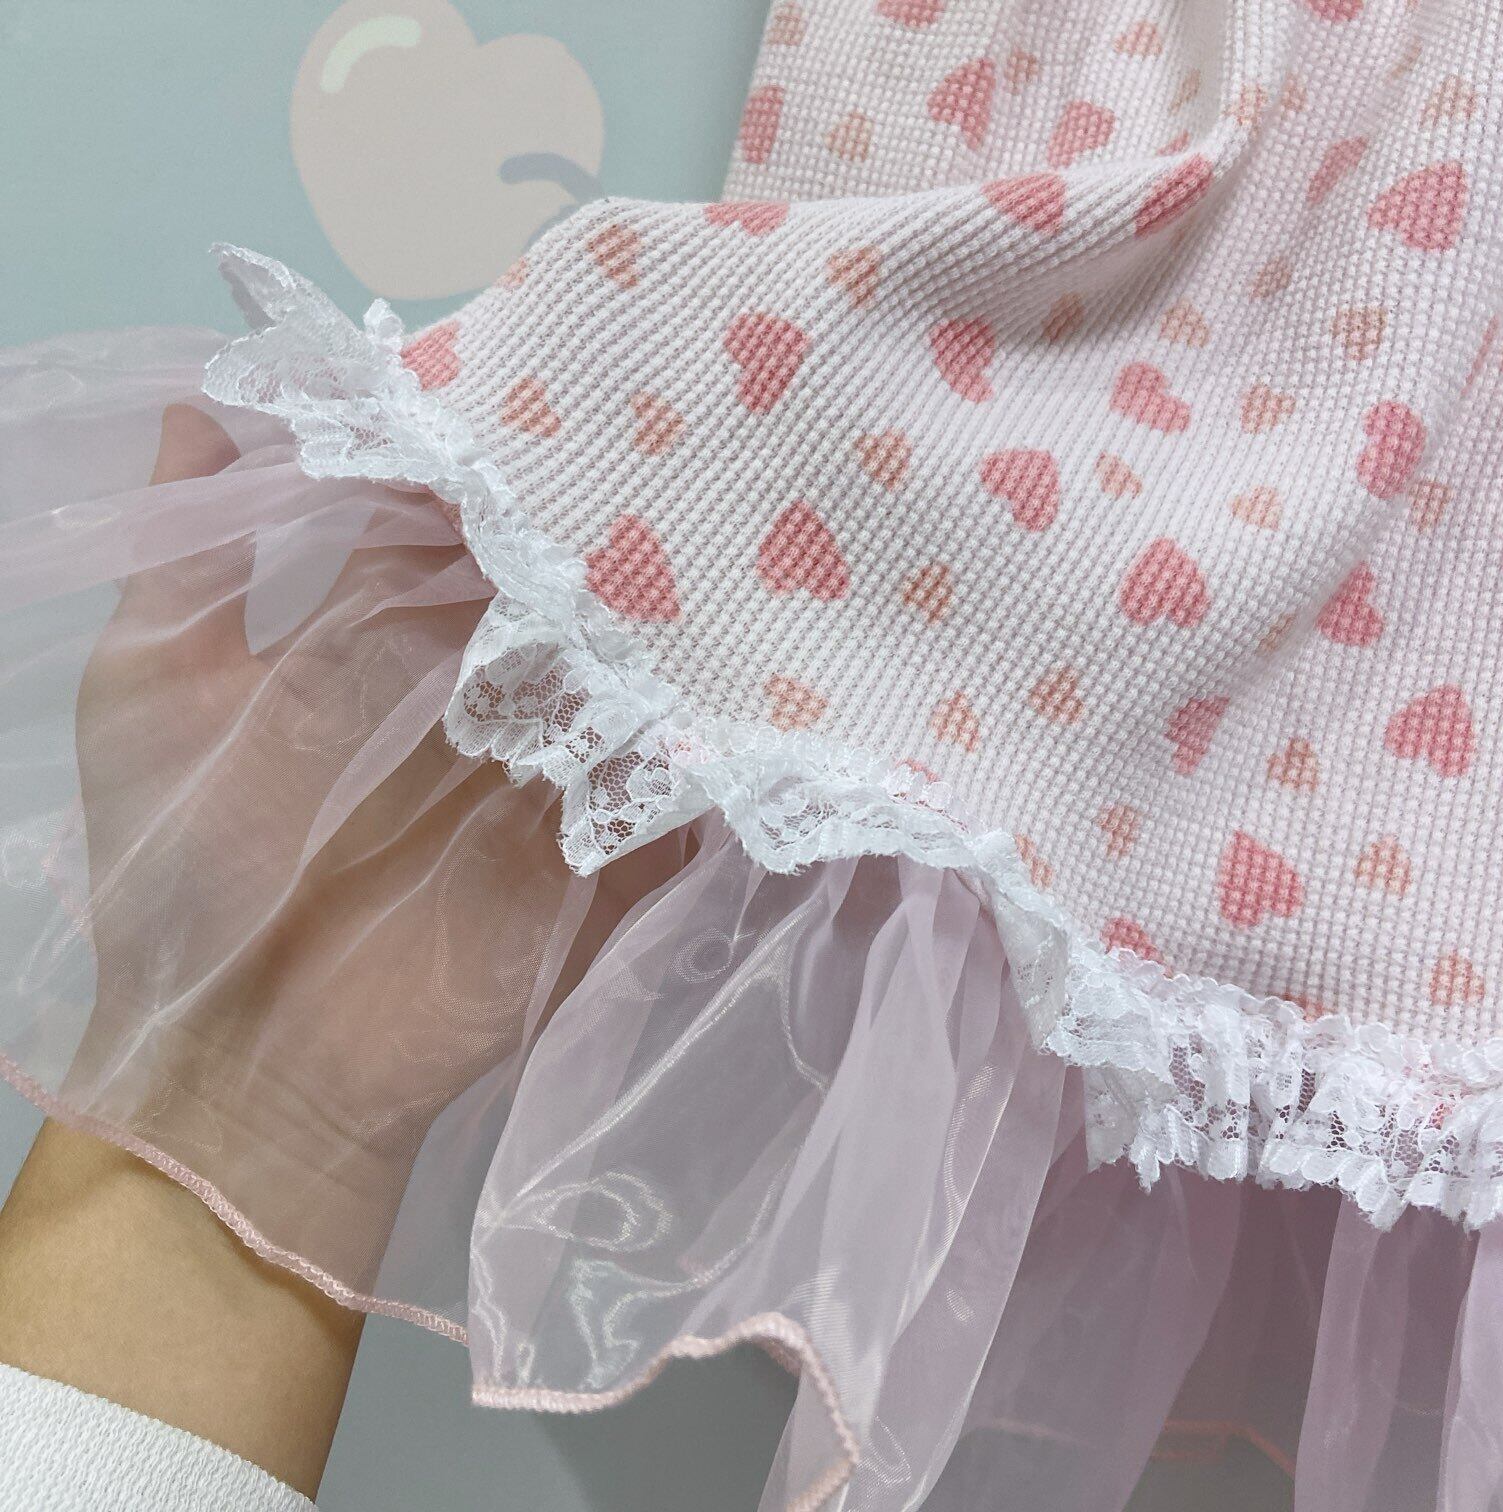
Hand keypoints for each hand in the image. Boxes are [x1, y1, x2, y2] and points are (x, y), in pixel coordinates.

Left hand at [66, 405, 680, 1284]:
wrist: (252, 1063)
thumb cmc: (185, 868)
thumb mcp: (150, 687)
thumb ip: (187, 552)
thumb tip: (209, 392)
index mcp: (383, 639)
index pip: (455, 524)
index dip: (490, 461)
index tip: (543, 377)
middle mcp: (479, 689)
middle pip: (554, 585)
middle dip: (602, 519)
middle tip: (674, 427)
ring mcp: (552, 769)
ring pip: (627, 667)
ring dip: (671, 612)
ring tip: (735, 520)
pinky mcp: (606, 850)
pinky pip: (674, 780)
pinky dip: (717, 732)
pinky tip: (766, 664)